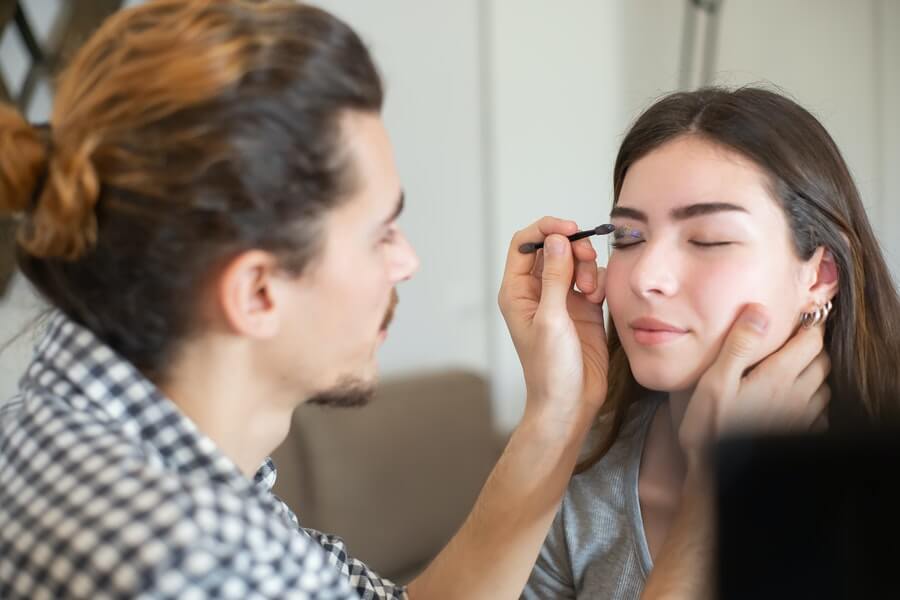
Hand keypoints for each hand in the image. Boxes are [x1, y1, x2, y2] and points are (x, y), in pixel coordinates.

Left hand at [498, 217, 608, 434]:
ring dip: (587, 267)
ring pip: (575, 262)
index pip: (524, 244)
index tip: (570, 230)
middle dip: (573, 249)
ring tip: (591, 291)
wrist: (570, 403)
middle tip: (587, 260)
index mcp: (516, 292)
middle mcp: (536, 292)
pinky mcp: (583, 308)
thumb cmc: (550, 370)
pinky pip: (592, 279)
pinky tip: (598, 298)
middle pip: (553, 249)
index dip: (546, 230)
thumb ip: (554, 277)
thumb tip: (556, 240)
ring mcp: (560, 299)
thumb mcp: (552, 319)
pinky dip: (598, 282)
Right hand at [679, 303, 830, 458]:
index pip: (811, 342)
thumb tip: (760, 311)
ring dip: (815, 374)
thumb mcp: (715, 381)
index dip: (810, 325)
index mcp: (777, 377)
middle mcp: (798, 396)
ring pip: (825, 387)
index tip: (801, 317)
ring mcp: (802, 419)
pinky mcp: (800, 436)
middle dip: (813, 348)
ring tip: (794, 369)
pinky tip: (794, 401)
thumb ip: (739, 346)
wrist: (716, 474)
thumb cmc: (709, 427)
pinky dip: (814, 401)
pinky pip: (821, 413)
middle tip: (794, 341)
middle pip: (823, 362)